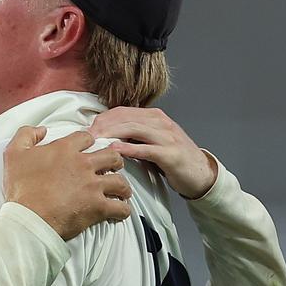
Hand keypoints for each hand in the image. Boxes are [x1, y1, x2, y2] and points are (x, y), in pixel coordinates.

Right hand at [4, 126, 131, 240]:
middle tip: (111, 168)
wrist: (27, 218)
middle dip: (114, 162)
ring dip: (122, 186)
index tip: (88, 149)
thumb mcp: (13, 154)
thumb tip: (42, 130)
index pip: (86, 138)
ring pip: (120, 182)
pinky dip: (122, 210)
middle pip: (111, 157)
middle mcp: (83, 164)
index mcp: (64, 150)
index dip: (88, 143)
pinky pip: (120, 207)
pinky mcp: (98, 207)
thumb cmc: (20, 189)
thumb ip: (26, 135)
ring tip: (120, 191)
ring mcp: (93, 186)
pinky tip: (119, 211)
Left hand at [90, 107, 217, 199]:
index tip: (86, 130)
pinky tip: (114, 151)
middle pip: (125, 118)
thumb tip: (103, 138)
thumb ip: (131, 136)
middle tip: (85, 137)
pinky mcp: (171, 154)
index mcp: (153, 117)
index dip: (102, 119)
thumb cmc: (171, 158)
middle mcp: (160, 122)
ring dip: (112, 133)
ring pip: (134, 129)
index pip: (121, 112)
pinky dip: (129, 148)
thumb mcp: (150, 142)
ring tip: (95, 141)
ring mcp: (167, 137)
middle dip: (103, 126)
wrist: (201, 173)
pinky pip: (147, 149)